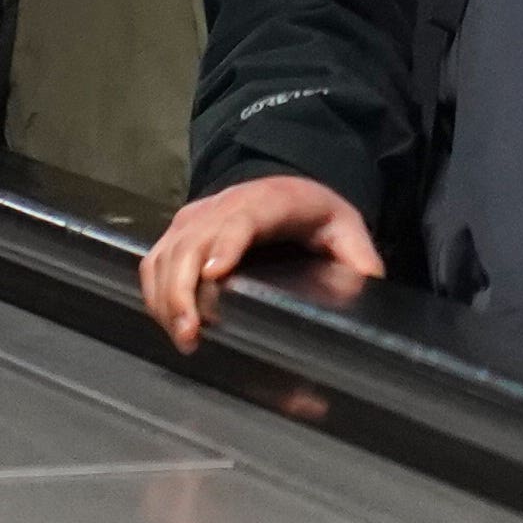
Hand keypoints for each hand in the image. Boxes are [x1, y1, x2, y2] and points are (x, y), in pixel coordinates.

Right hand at [141, 172, 379, 350]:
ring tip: (183, 337)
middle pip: (192, 241)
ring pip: (168, 252)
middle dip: (184, 289)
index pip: (242, 219)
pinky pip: (156, 259)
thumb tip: (368, 291)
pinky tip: (168, 322)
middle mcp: (226, 203)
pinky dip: (154, 291)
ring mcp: (198, 215)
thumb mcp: (346, 229)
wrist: (288, 185)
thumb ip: (358, 259)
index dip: (226, 244)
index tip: (215, 275)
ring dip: (166, 296)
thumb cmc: (316, 213)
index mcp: (272, 201)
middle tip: (192, 333)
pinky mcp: (181, 229)